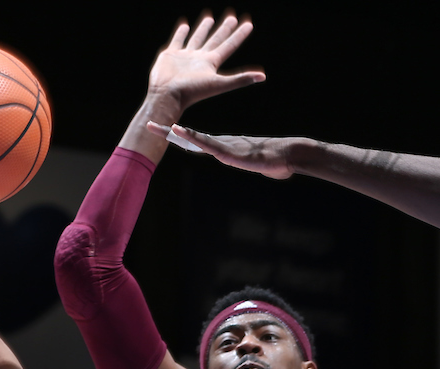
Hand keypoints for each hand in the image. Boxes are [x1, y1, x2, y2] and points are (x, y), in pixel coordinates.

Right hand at [145, 13, 264, 120]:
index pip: (230, 45)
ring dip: (204, 28)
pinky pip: (178, 40)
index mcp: (212, 63)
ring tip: (210, 17)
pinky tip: (185, 25)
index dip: (239, 35)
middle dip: (225, 28)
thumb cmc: (193, 91)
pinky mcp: (170, 55)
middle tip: (232, 16)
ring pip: (197, 38)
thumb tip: (263, 76)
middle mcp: (200, 58)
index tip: (248, 23)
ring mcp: (185, 56)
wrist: (168, 95)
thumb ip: (240, 79)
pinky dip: (181, 33)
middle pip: (216, 39)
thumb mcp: (219, 84)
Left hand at [147, 122, 295, 178]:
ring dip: (173, 134)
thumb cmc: (279, 162)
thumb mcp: (262, 166)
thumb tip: (273, 171)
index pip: (198, 141)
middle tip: (148, 124)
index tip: (166, 131)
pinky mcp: (230, 152)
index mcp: (226, 148)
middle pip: (190, 138)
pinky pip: (207, 144)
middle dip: (168, 132)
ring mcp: (225, 147)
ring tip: (155, 126)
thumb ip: (260, 166)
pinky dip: (192, 137)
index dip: (181, 136)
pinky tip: (179, 131)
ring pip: (194, 139)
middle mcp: (222, 145)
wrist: (290, 155)